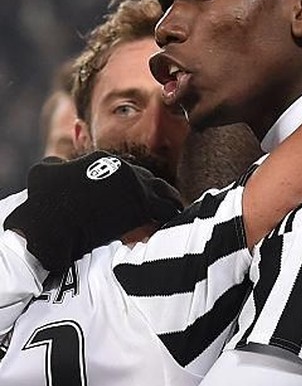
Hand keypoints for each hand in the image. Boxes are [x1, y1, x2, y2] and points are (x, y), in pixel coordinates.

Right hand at [4, 152, 182, 270]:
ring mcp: (134, 185)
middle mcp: (122, 169)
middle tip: (165, 208)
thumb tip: (56, 164)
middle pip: (151, 181)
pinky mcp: (141, 205)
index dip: (138, 187)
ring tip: (173, 215)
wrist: (52, 220)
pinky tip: (171, 224)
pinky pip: (165, 210)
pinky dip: (170, 216)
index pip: (130, 173)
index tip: (142, 198)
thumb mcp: (45, 172)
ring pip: (163, 192)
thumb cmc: (43, 201)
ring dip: (169, 204)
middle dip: (158, 195)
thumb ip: (56, 166)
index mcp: (103, 161)